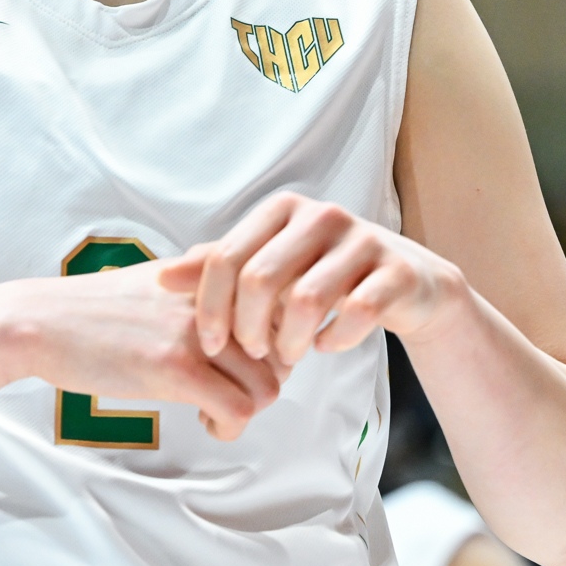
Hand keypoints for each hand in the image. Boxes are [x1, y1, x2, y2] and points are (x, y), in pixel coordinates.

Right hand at [8, 262, 286, 439]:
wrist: (40, 322)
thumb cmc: (94, 308)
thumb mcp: (156, 278)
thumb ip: (202, 283)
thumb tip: (245, 305)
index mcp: (208, 273)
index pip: (281, 309)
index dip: (273, 345)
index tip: (245, 362)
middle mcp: (210, 296)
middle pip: (283, 352)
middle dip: (265, 380)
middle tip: (230, 391)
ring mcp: (193, 331)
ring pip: (269, 385)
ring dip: (248, 409)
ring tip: (215, 409)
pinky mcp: (174, 366)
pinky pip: (239, 409)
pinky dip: (229, 427)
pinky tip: (202, 420)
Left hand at [159, 193, 466, 364]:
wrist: (406, 283)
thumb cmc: (322, 276)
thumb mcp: (269, 267)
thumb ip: (216, 269)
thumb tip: (160, 278)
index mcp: (280, 209)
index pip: (225, 257)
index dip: (211, 307)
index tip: (211, 346)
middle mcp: (320, 214)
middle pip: (260, 278)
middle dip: (248, 328)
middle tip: (253, 354)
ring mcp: (361, 239)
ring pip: (307, 299)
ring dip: (289, 341)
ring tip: (287, 357)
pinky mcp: (395, 271)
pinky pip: (356, 313)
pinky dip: (334, 339)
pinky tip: (326, 345)